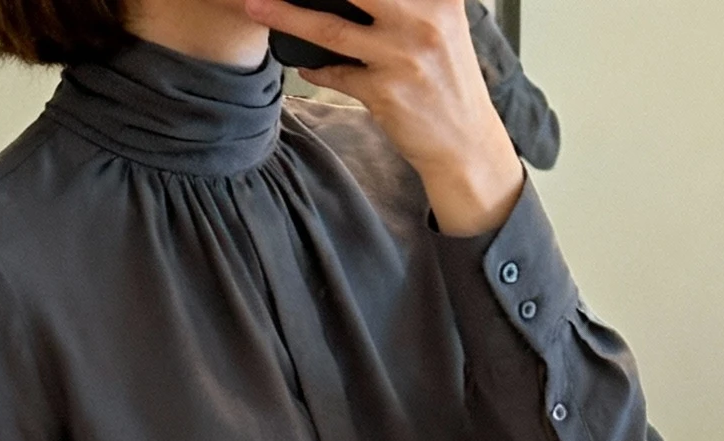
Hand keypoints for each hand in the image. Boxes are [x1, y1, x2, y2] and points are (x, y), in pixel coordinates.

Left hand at [243, 0, 524, 236]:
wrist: (466, 143)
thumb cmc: (448, 81)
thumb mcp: (444, 24)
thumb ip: (409, 2)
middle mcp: (421, 20)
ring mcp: (401, 57)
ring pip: (330, 28)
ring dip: (287, 15)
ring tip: (258, 4)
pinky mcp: (384, 93)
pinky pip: (335, 74)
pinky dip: (314, 68)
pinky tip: (304, 64)